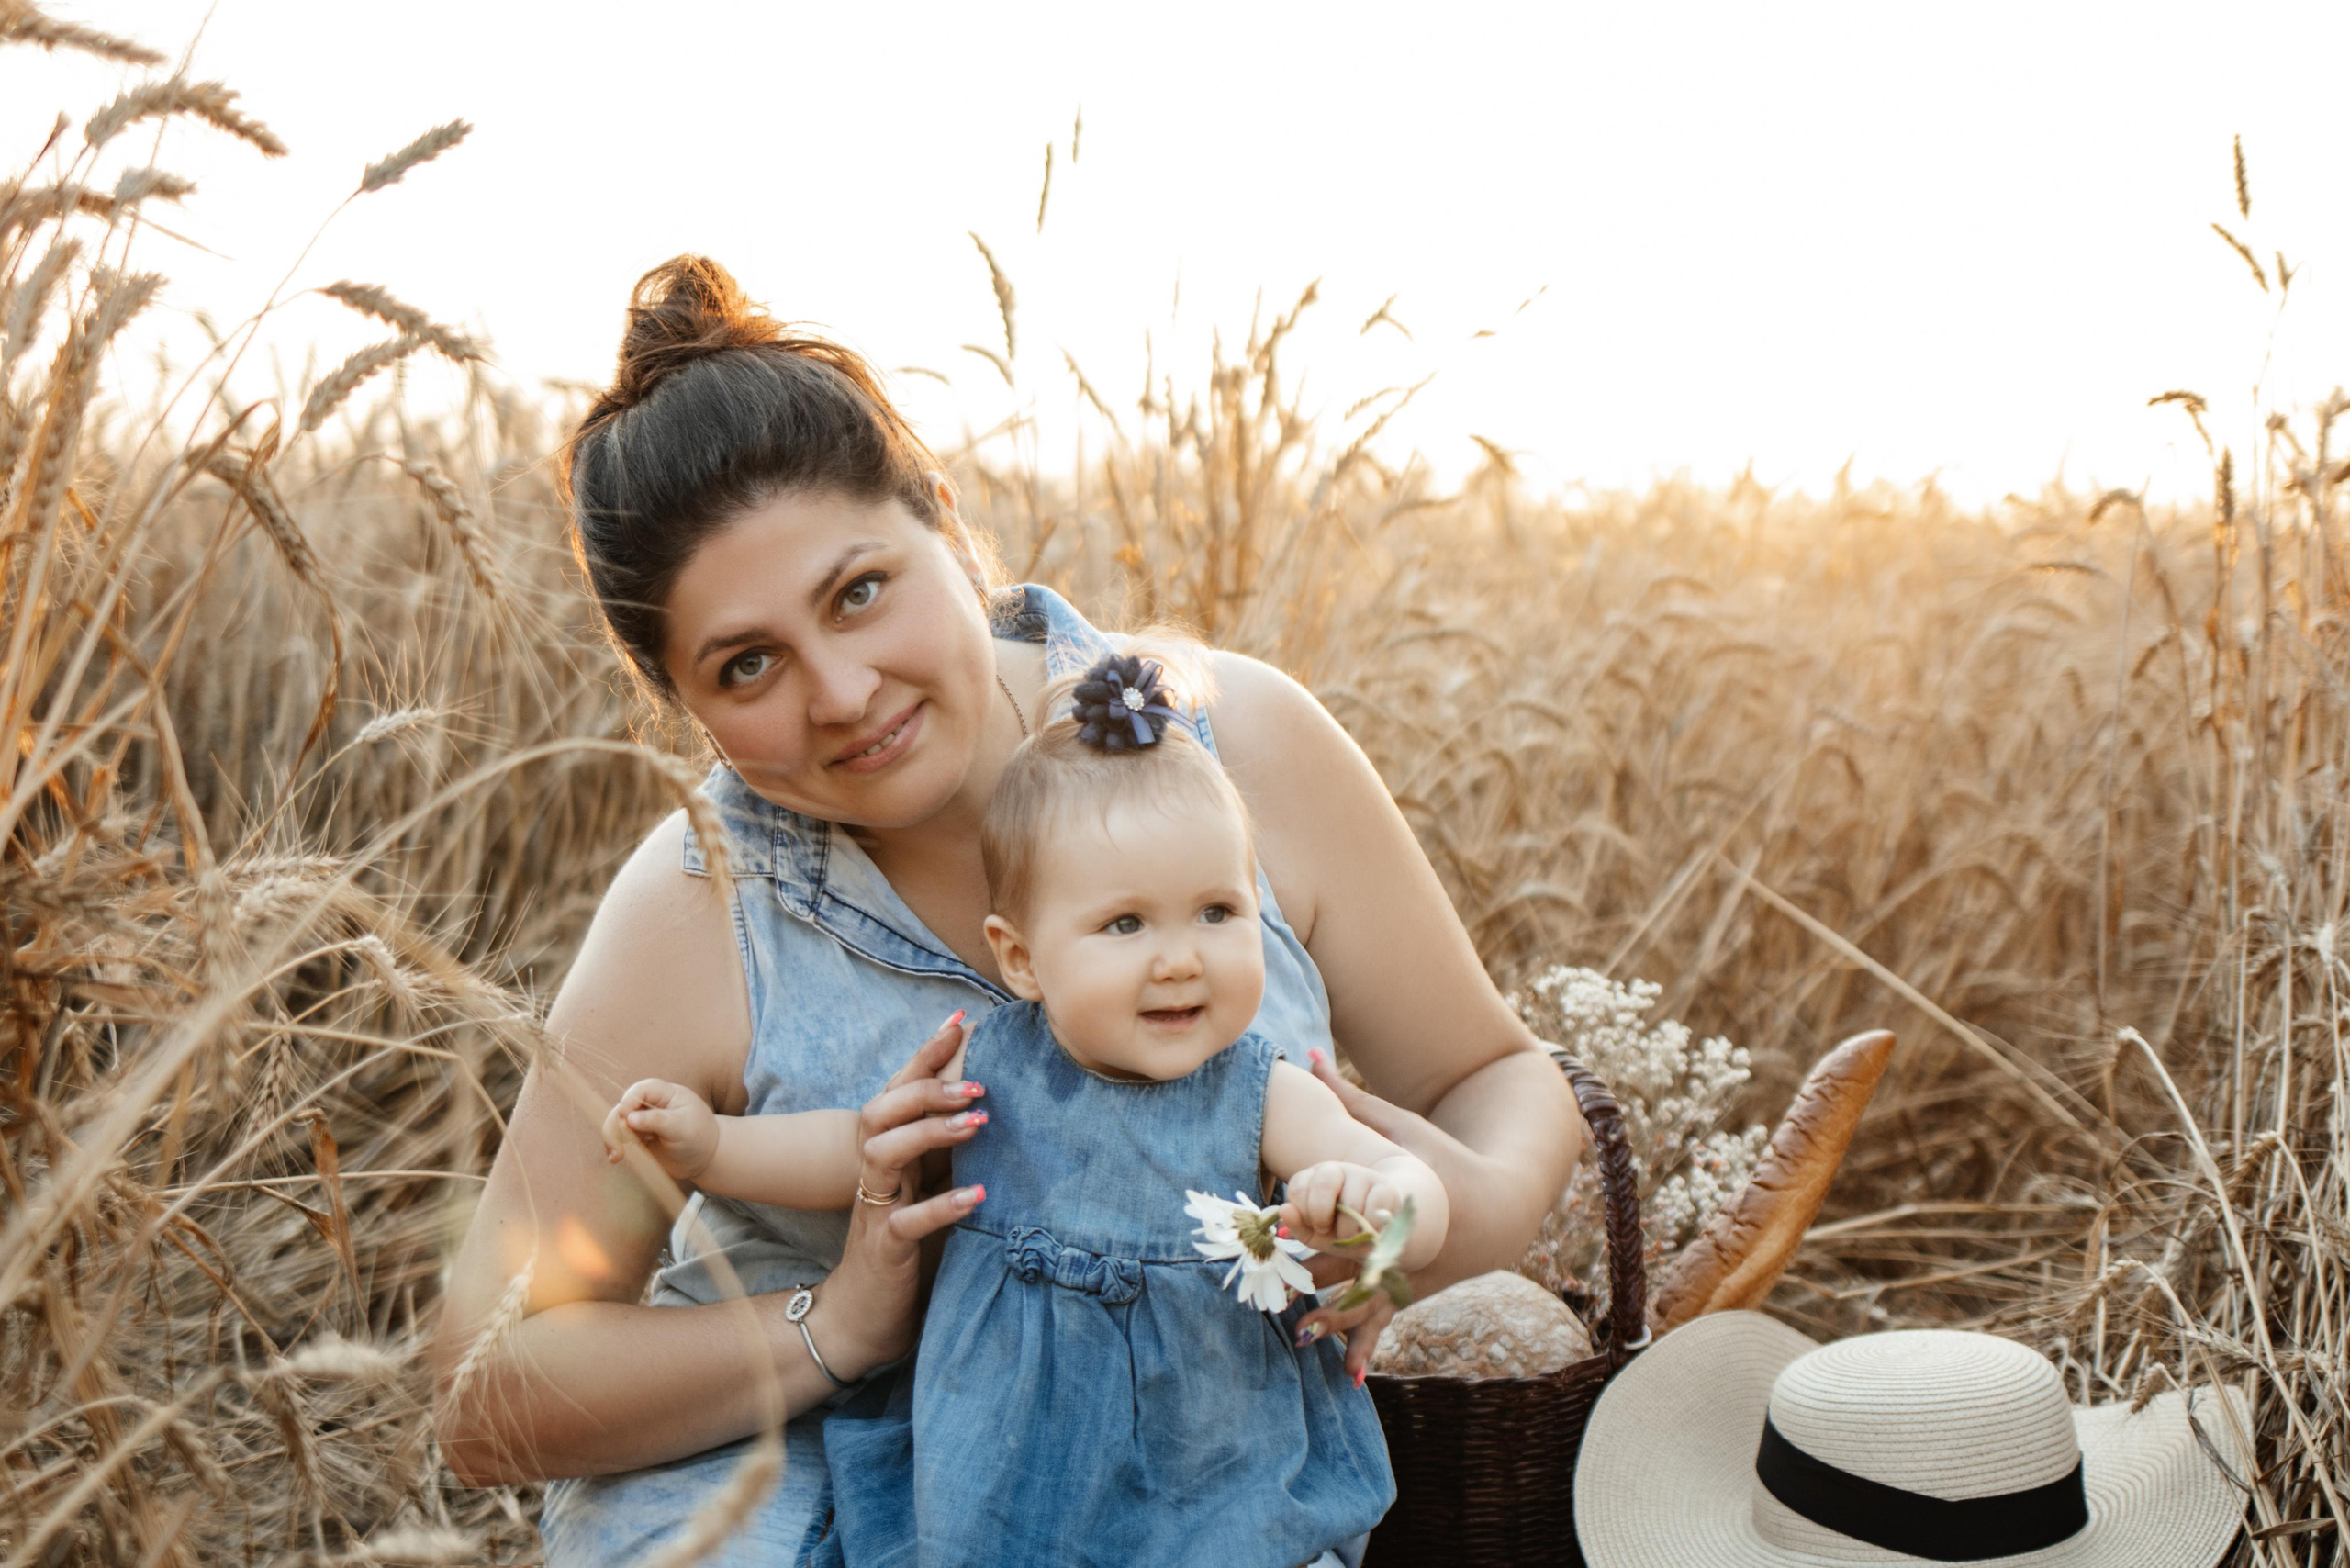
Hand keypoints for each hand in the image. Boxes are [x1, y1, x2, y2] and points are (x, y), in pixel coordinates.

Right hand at [603, 1078, 718, 1181]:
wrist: (705, 1157)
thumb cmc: (699, 1136)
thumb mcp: (682, 1127)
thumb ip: (657, 1120)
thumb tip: (629, 1118)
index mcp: (664, 1094)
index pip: (640, 1090)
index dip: (629, 1101)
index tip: (626, 1117)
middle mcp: (649, 1105)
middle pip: (622, 1108)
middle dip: (616, 1125)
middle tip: (619, 1148)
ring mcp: (642, 1121)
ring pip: (616, 1124)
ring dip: (613, 1138)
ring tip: (618, 1156)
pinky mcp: (637, 1137)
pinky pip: (619, 1138)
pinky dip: (614, 1147)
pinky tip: (616, 1159)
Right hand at [800, 1011, 990, 1379]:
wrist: (861, 1319)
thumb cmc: (905, 1251)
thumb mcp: (932, 1194)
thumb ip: (954, 1161)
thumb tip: (1006, 1123)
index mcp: (891, 1156)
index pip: (900, 1093)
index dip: (925, 1055)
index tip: (960, 1022)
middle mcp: (877, 1174)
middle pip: (881, 1110)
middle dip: (925, 1088)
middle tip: (978, 1081)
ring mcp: (875, 1208)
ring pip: (882, 1153)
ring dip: (929, 1133)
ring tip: (978, 1123)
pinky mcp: (883, 1248)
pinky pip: (905, 1221)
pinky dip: (942, 1205)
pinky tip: (979, 1197)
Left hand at [1277, 1161, 1398, 1252]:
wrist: (1378, 1228)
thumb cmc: (1341, 1230)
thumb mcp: (1315, 1234)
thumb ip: (1297, 1225)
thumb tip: (1285, 1210)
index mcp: (1313, 1178)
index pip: (1298, 1188)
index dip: (1304, 1213)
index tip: (1315, 1226)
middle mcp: (1336, 1170)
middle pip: (1323, 1184)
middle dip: (1322, 1215)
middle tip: (1327, 1231)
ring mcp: (1362, 1174)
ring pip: (1351, 1202)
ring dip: (1349, 1230)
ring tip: (1352, 1235)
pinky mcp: (1385, 1186)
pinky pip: (1375, 1207)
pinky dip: (1371, 1228)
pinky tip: (1371, 1232)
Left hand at [1284, 1047, 1441, 1381]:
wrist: (1500, 1206)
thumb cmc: (1444, 1158)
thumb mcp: (1401, 1127)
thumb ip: (1352, 1099)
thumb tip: (1306, 1056)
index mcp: (1396, 1201)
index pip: (1346, 1211)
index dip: (1312, 1218)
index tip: (1277, 1223)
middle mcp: (1401, 1242)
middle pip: (1350, 1260)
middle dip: (1314, 1273)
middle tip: (1275, 1286)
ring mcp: (1408, 1273)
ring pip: (1365, 1300)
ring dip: (1334, 1319)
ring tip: (1299, 1337)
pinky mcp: (1410, 1293)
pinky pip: (1384, 1323)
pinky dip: (1366, 1348)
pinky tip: (1350, 1380)